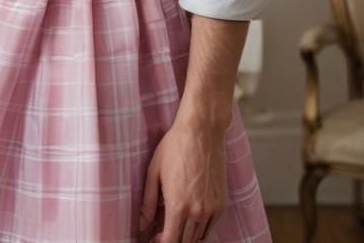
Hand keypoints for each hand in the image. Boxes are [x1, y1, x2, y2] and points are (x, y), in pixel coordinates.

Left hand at [139, 119, 226, 242]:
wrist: (201, 131)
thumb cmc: (174, 147)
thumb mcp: (154, 172)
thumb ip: (148, 202)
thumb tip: (142, 225)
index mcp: (178, 206)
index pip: (170, 241)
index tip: (153, 239)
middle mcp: (198, 212)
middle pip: (184, 242)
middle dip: (171, 241)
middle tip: (159, 233)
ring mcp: (212, 209)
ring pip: (198, 238)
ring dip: (185, 237)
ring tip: (173, 225)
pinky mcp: (221, 204)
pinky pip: (210, 228)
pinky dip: (199, 230)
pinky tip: (188, 220)